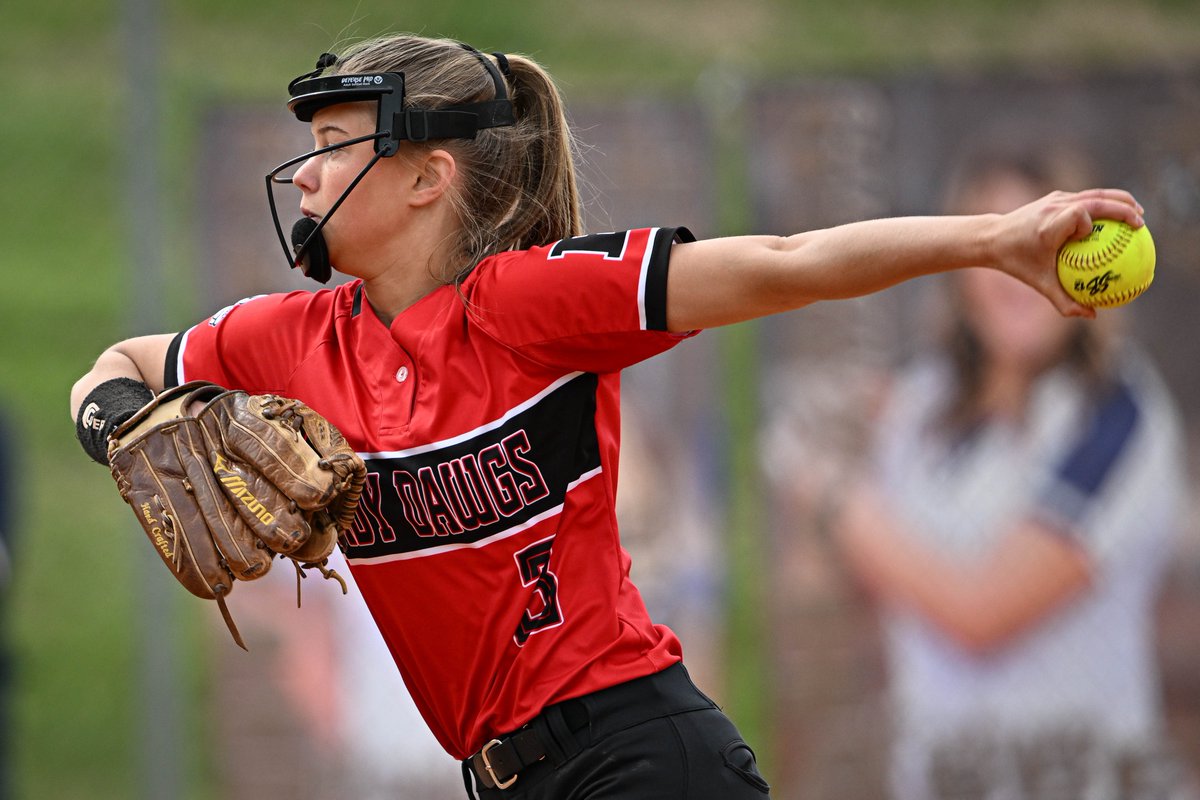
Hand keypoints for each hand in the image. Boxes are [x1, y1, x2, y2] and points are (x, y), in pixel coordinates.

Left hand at [985, 188, 1143, 318]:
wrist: (993, 237)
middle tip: (1142, 222)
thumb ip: (1065, 301)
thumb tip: (1092, 315)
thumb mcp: (1040, 284)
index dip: (1088, 224)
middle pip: (1095, 199)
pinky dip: (1105, 203)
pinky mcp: (1055, 196)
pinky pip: (1086, 197)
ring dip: (1119, 200)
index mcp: (1049, 227)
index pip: (1077, 215)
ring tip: (1138, 212)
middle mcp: (1053, 208)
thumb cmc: (1017, 263)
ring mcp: (1055, 198)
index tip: (1091, 237)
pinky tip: (1117, 216)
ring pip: (1094, 194)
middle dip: (1123, 207)